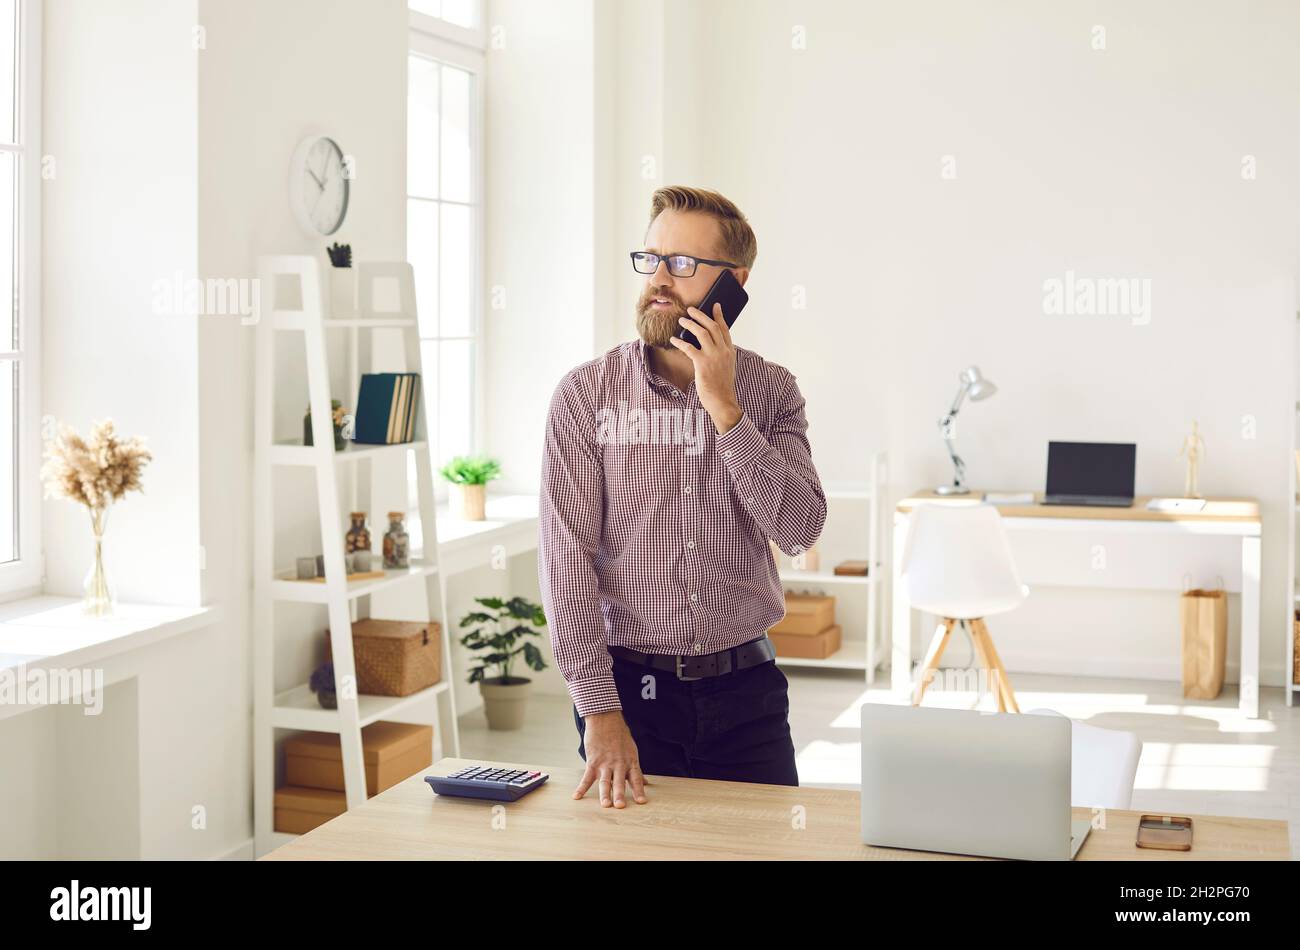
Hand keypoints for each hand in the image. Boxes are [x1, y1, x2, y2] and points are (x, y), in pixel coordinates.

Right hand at [574, 710, 648, 806]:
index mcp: (630, 762)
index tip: (641, 802)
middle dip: (620, 794)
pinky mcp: (593, 762)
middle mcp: (618, 764)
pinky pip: (586, 777)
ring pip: (605, 781)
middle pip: (619, 782)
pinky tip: (577, 796)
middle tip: (620, 806)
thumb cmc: (620, 735)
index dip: (639, 790)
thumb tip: (646, 782)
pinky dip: (581, 788)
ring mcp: (605, 763)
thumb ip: (636, 769)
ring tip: (605, 805)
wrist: (605, 719)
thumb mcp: (632, 751)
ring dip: (604, 794)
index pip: (636, 778)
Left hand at [669, 303, 742, 433]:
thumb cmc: (721, 386)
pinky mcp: (703, 364)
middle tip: (691, 309)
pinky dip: (680, 342)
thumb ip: (720, 354)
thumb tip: (708, 343)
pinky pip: (689, 348)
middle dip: (701, 315)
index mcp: (730, 351)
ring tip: (681, 320)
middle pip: (712, 326)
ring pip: (702, 333)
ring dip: (690, 324)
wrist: (722, 401)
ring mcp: (714, 357)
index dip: (719, 316)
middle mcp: (723, 351)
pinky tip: (673, 339)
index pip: (724, 329)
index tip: (715, 305)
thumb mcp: (726, 366)